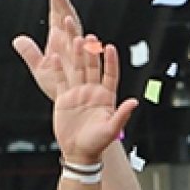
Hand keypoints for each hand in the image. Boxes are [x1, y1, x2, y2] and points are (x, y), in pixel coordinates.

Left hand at [12, 0, 86, 100]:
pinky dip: (75, 34)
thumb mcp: (39, 68)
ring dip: (66, 12)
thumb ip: (29, 52)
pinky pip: (78, 45)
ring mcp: (76, 49)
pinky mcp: (80, 61)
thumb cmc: (57, 86)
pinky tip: (68, 23)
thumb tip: (17, 38)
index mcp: (59, 39)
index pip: (55, 14)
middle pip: (64, 15)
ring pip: (72, 26)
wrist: (69, 104)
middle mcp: (69, 41)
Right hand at [53, 35, 136, 166]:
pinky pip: (60, 81)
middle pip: (93, 68)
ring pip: (77, 70)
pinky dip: (57, 70)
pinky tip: (54, 57)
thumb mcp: (112, 129)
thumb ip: (122, 114)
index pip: (110, 75)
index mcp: (106, 97)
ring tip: (76, 41)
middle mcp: (93, 92)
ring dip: (77, 56)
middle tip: (91, 38)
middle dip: (92, 53)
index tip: (110, 48)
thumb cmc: (98, 143)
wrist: (78, 152)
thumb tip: (134, 102)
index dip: (111, 62)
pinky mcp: (64, 99)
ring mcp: (78, 94)